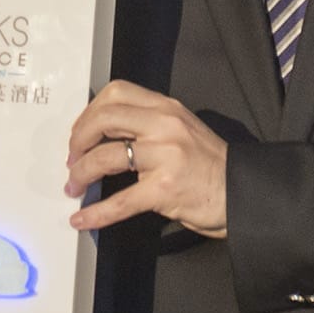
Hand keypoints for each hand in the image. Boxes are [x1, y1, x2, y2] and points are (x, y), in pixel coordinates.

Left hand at [64, 81, 227, 234]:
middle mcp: (165, 125)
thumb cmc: (209, 165)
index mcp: (166, 108)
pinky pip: (120, 201)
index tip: (81, 132)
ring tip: (74, 187)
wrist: (241, 193)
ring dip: (81, 173)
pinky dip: (96, 213)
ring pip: (105, 157)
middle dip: (78, 139)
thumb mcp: (181, 129)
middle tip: (72, 158)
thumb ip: (148, 125)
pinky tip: (82, 219)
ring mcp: (165, 156)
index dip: (89, 112)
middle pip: (104, 118)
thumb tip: (103, 135)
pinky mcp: (164, 189)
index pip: (116, 93)